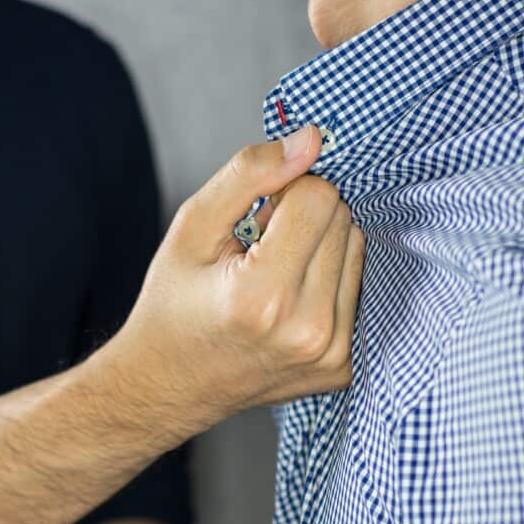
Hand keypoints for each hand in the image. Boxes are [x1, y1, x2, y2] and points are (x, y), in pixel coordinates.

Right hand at [96, 126, 363, 434]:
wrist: (166, 385)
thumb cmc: (173, 303)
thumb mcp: (192, 227)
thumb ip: (250, 173)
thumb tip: (313, 138)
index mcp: (264, 296)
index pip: (318, 196)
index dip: (283, 192)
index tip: (253, 218)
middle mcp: (308, 331)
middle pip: (343, 220)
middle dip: (303, 217)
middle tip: (258, 248)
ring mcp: (331, 356)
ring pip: (357, 249)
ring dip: (319, 246)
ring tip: (272, 274)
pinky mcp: (343, 368)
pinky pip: (358, 289)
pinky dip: (328, 281)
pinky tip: (289, 300)